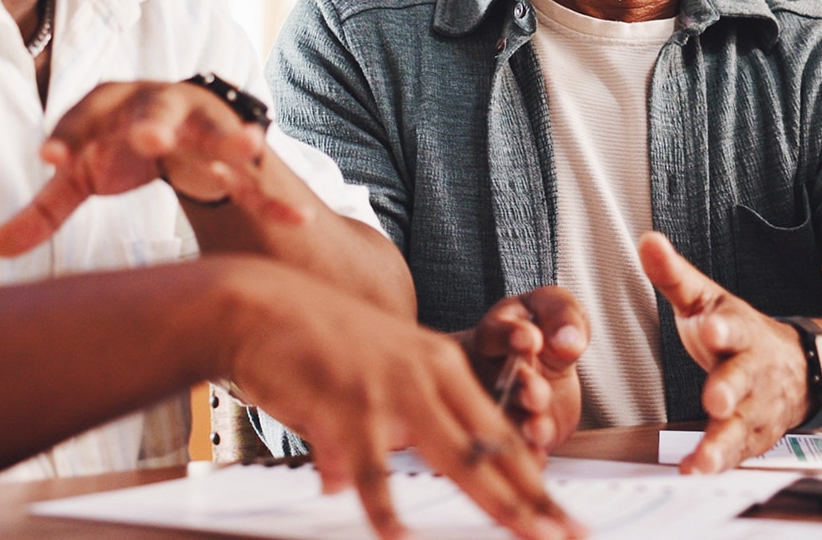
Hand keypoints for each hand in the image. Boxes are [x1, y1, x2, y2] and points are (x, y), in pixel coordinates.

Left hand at [0, 80, 301, 257]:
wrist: (180, 122)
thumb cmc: (118, 148)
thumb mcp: (81, 176)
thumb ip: (42, 210)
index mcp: (111, 104)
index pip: (83, 115)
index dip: (67, 135)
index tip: (49, 160)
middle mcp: (157, 106)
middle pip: (153, 109)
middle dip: (152, 123)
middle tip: (149, 138)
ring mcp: (200, 127)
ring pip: (216, 131)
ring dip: (231, 139)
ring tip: (248, 148)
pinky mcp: (232, 156)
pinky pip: (255, 178)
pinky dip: (273, 197)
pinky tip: (296, 220)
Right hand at [227, 262, 581, 539]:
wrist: (253, 304)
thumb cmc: (300, 339)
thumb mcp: (352, 384)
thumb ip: (358, 437)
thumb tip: (344, 486)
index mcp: (437, 363)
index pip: (498, 427)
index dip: (532, 474)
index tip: (558, 511)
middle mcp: (428, 374)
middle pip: (496, 446)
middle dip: (536, 497)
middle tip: (568, 533)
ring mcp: (394, 389)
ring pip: (462, 458)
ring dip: (499, 504)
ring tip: (527, 536)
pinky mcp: (351, 404)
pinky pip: (377, 472)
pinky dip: (388, 510)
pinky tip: (399, 538)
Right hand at [458, 288, 587, 451]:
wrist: (541, 362)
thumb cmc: (544, 331)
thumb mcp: (555, 309)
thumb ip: (562, 316)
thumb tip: (566, 339)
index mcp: (496, 336)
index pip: (496, 333)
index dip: (511, 336)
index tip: (530, 338)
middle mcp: (493, 372)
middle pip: (500, 381)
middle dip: (521, 387)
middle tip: (535, 389)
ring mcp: (503, 404)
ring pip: (507, 418)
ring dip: (523, 424)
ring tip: (539, 426)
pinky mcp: (517, 432)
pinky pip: (519, 445)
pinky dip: (529, 452)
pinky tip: (539, 455)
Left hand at [639, 232, 808, 473]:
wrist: (801, 369)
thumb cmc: (738, 334)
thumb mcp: (707, 300)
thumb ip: (674, 277)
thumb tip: (648, 240)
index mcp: (740, 332)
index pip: (735, 327)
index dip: (724, 328)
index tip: (711, 327)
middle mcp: (754, 371)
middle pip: (744, 380)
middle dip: (730, 389)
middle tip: (715, 399)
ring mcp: (758, 406)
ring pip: (744, 425)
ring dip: (723, 442)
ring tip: (703, 459)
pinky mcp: (755, 435)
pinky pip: (739, 452)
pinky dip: (719, 463)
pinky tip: (696, 471)